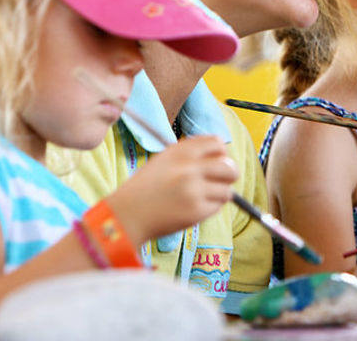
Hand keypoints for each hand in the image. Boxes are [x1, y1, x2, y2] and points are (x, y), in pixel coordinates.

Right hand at [106, 135, 238, 243]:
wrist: (127, 214)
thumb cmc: (146, 188)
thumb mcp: (164, 160)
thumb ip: (191, 155)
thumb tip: (223, 157)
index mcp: (181, 151)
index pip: (218, 143)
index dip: (222, 154)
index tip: (217, 161)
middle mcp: (189, 167)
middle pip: (229, 167)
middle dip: (229, 176)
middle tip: (220, 182)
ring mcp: (194, 189)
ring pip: (227, 190)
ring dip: (219, 195)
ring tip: (202, 197)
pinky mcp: (196, 210)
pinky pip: (217, 207)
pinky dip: (210, 208)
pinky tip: (193, 208)